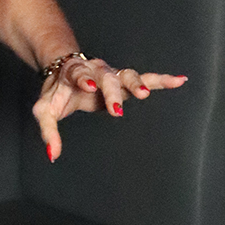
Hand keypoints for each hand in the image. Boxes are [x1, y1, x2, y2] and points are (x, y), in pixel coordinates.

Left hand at [31, 55, 187, 162]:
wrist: (64, 71)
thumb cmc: (56, 92)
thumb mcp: (45, 110)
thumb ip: (48, 131)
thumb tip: (53, 155)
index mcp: (74, 72)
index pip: (80, 73)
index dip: (85, 78)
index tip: (90, 85)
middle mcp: (96, 70)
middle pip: (108, 77)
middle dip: (113, 91)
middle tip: (117, 108)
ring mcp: (112, 74)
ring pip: (128, 75)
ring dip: (137, 83)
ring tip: (144, 94)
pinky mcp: (124, 81)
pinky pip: (146, 78)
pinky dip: (162, 80)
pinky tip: (179, 81)